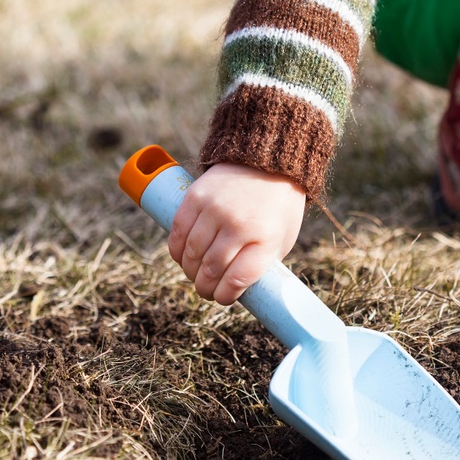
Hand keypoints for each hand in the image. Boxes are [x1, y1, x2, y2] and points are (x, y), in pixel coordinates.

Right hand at [168, 162, 305, 304]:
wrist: (269, 161)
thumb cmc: (278, 207)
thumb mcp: (283, 238)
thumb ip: (263, 263)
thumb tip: (236, 289)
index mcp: (265, 238)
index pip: (237, 279)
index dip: (226, 296)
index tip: (223, 298)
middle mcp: (239, 225)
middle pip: (211, 269)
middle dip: (205, 288)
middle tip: (206, 291)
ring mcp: (215, 210)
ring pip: (192, 254)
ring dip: (190, 272)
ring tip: (195, 275)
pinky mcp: (196, 197)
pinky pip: (178, 233)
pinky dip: (177, 251)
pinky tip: (182, 258)